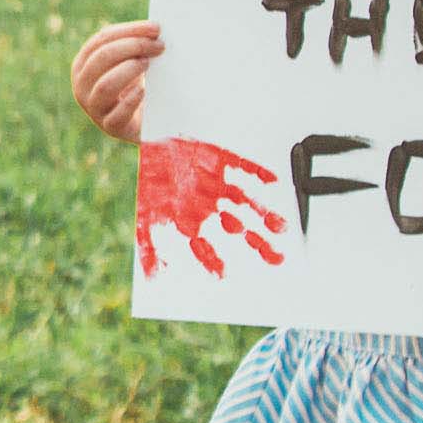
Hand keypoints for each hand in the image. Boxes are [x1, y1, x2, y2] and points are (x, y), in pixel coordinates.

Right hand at [69, 19, 164, 142]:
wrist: (142, 122)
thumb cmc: (134, 86)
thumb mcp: (127, 63)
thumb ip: (132, 46)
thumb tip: (155, 30)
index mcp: (83, 64)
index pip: (102, 39)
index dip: (130, 31)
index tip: (156, 28)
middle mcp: (81, 85)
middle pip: (103, 58)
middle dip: (133, 46)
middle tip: (159, 46)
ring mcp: (93, 107)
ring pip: (106, 85)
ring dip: (130, 70)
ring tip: (149, 64)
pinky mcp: (110, 127)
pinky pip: (117, 114)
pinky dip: (131, 100)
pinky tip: (144, 90)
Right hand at [137, 137, 285, 279]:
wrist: (144, 146)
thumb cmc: (144, 180)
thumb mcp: (143, 216)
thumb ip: (148, 245)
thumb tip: (152, 275)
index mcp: (189, 219)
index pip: (205, 246)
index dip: (215, 260)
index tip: (224, 275)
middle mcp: (206, 204)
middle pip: (237, 228)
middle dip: (257, 243)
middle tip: (275, 258)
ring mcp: (214, 183)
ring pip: (245, 202)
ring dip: (262, 213)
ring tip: (279, 227)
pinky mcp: (218, 160)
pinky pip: (242, 167)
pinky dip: (257, 173)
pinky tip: (271, 181)